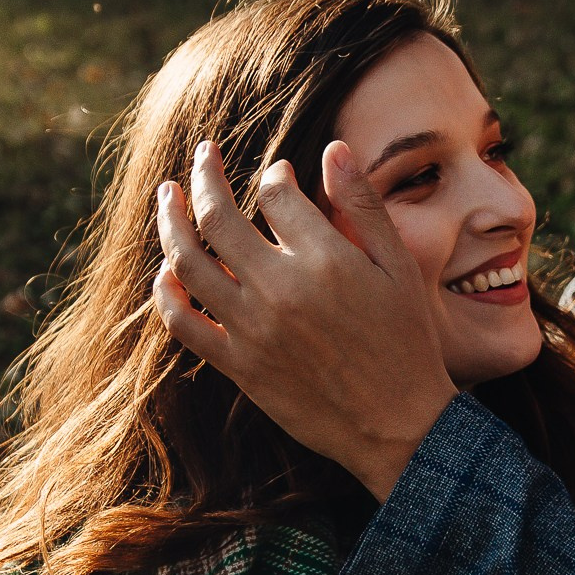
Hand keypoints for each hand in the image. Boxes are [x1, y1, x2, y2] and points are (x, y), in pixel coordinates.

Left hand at [153, 140, 457, 498]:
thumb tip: (334, 148)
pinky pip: (183, 323)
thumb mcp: (401, 267)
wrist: (400, 426)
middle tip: (202, 155)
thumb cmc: (408, 342)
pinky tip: (167, 271)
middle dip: (204, 176)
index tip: (278, 174)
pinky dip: (166, 293)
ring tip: (167, 196)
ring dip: (170, 222)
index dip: (273, 174)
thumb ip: (364, 206)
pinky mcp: (239, 365)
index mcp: (326, 259)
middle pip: (218, 216)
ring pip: (187, 263)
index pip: (274, 193)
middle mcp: (281, 290)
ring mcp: (253, 329)